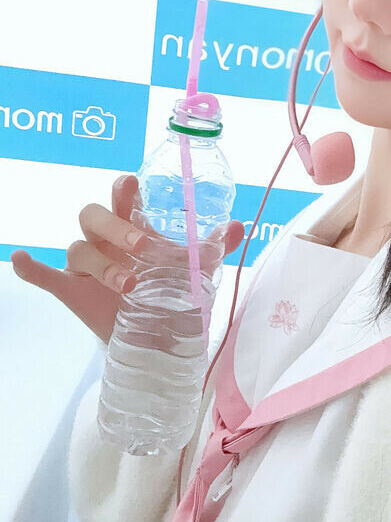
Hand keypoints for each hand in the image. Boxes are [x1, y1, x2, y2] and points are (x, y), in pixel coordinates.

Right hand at [10, 174, 245, 345]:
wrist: (156, 337)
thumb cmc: (171, 291)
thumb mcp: (197, 270)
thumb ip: (213, 247)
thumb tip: (237, 225)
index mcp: (133, 226)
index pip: (123, 197)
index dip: (123, 188)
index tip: (131, 184)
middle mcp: (105, 240)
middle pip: (94, 216)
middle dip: (116, 228)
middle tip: (142, 247)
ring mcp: (85, 266)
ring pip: (78, 250)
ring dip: (102, 265)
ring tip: (129, 285)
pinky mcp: (71, 291)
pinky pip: (45, 276)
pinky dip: (31, 268)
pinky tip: (20, 260)